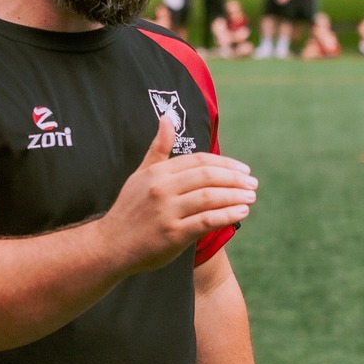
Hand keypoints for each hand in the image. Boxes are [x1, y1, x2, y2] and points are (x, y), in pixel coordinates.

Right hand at [100, 118, 256, 273]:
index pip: (199, 161)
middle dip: (235, 178)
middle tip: (253, 183)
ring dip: (235, 196)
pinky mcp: (173, 234)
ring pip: (210, 197)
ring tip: (251, 197)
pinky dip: (227, 215)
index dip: (225, 164)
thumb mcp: (141, 175)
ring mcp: (167, 211)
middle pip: (207, 177)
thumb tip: (167, 118)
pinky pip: (206, 221)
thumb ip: (158, 149)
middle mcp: (162, 189)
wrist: (110, 245)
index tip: (243, 169)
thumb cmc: (129, 209)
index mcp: (157, 172)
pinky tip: (241, 213)